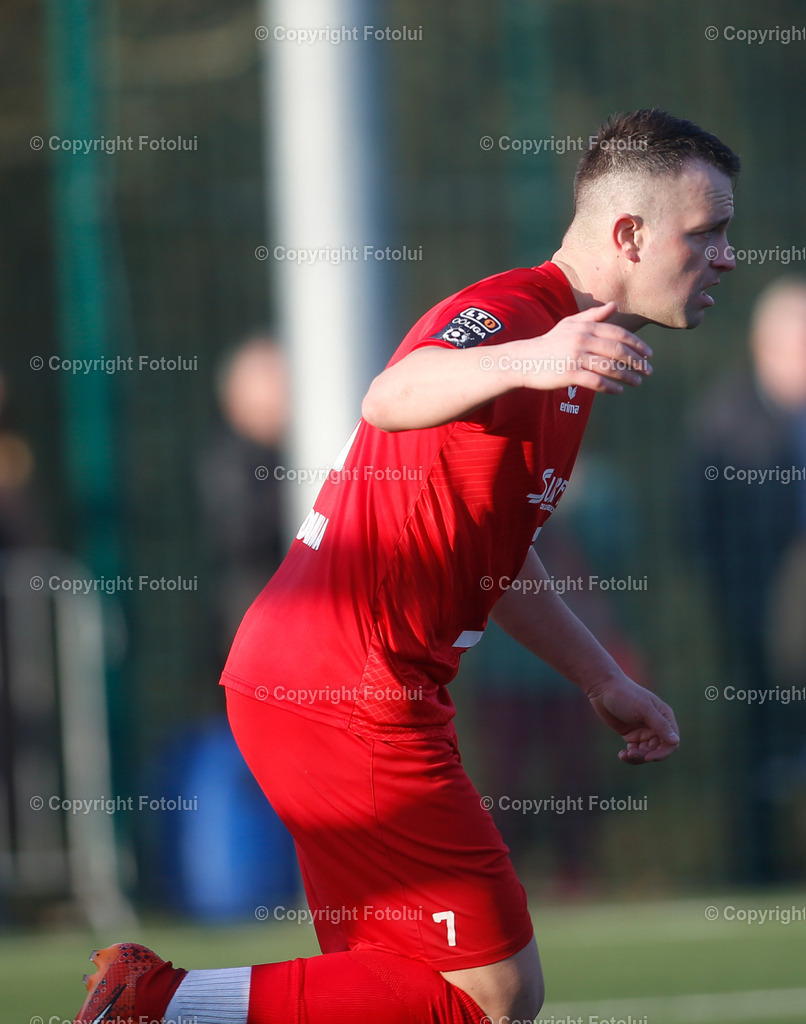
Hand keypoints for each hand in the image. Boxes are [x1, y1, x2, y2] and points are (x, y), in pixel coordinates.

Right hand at [514, 301, 652, 393]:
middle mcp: (582, 339)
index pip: (618, 333)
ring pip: (609, 367)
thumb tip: (614, 305)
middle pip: (618, 350)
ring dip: (627, 376)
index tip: (649, 354)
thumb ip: (593, 315)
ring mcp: (575, 356)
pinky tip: (619, 391)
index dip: (637, 344)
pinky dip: (610, 386)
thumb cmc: (550, 343)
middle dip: (637, 361)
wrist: (524, 360)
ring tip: (637, 382)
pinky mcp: (569, 373)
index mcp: (585, 327)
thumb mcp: (570, 324)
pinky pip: (596, 381)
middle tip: (649, 370)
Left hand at [585, 674, 679, 764]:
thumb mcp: (644, 709)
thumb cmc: (626, 695)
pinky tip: (621, 754)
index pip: (671, 742)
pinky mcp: (631, 735)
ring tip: (624, 755)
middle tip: (631, 754)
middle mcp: (656, 726)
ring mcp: (644, 731)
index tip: (648, 757)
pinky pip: (635, 751)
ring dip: (637, 757)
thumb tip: (675, 741)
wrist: (603, 688)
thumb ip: (660, 725)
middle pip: (658, 750)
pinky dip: (630, 755)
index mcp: (665, 717)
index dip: (663, 753)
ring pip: (646, 753)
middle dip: (646, 755)